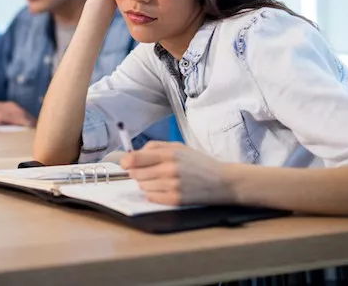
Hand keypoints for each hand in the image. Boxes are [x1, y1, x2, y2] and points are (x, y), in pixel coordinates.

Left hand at [121, 141, 235, 206]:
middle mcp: (169, 169)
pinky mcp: (176, 200)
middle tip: (149, 172)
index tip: (125, 164)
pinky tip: (165, 189)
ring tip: (162, 180)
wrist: (223, 181)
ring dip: (147, 184)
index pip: (135, 158)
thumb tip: (134, 153)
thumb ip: (156, 147)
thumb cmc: (199, 163)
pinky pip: (152, 197)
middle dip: (137, 173)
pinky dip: (154, 194)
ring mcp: (172, 186)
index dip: (126, 161)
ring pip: (142, 186)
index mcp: (169, 154)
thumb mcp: (179, 147)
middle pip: (136, 174)